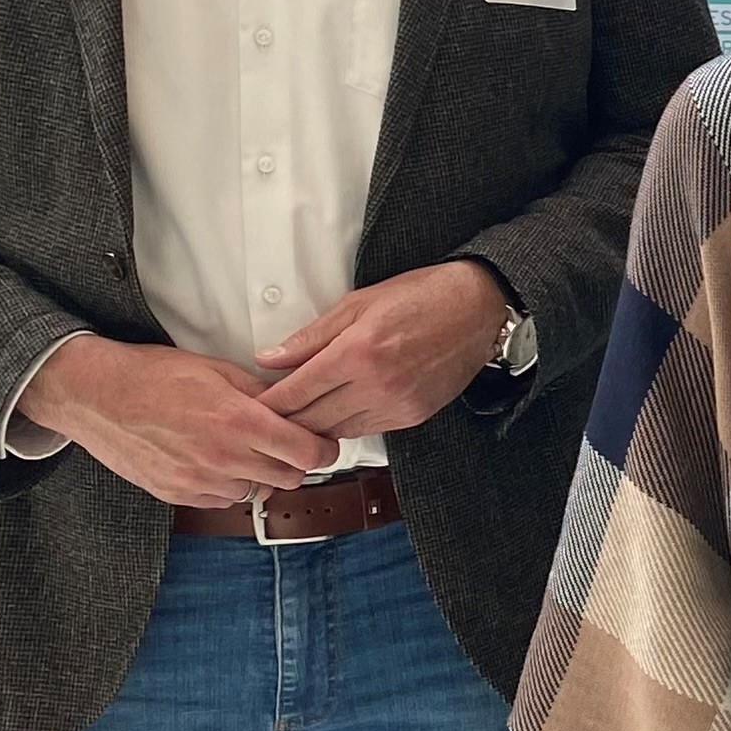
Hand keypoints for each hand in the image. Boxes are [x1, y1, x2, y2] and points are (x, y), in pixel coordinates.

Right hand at [17, 336, 336, 506]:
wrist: (95, 396)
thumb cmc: (153, 375)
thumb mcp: (217, 370)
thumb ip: (261, 393)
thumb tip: (294, 404)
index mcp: (239, 422)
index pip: (308, 453)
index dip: (324, 449)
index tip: (324, 442)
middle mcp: (222, 458)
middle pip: (289, 478)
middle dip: (296, 462)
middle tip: (288, 444)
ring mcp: (198, 481)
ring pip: (256, 492)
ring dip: (259, 475)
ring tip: (244, 449)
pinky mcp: (176, 495)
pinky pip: (221, 500)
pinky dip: (228, 484)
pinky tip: (215, 460)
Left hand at [255, 260, 512, 438]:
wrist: (479, 310)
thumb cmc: (421, 297)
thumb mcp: (358, 304)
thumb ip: (310, 337)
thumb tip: (268, 358)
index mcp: (357, 352)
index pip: (295, 392)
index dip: (268, 404)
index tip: (251, 406)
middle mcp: (376, 385)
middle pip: (311, 421)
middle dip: (285, 422)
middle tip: (266, 417)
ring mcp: (396, 404)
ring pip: (336, 432)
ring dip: (314, 427)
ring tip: (299, 416)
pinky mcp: (412, 417)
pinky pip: (365, 431)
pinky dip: (345, 424)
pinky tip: (338, 410)